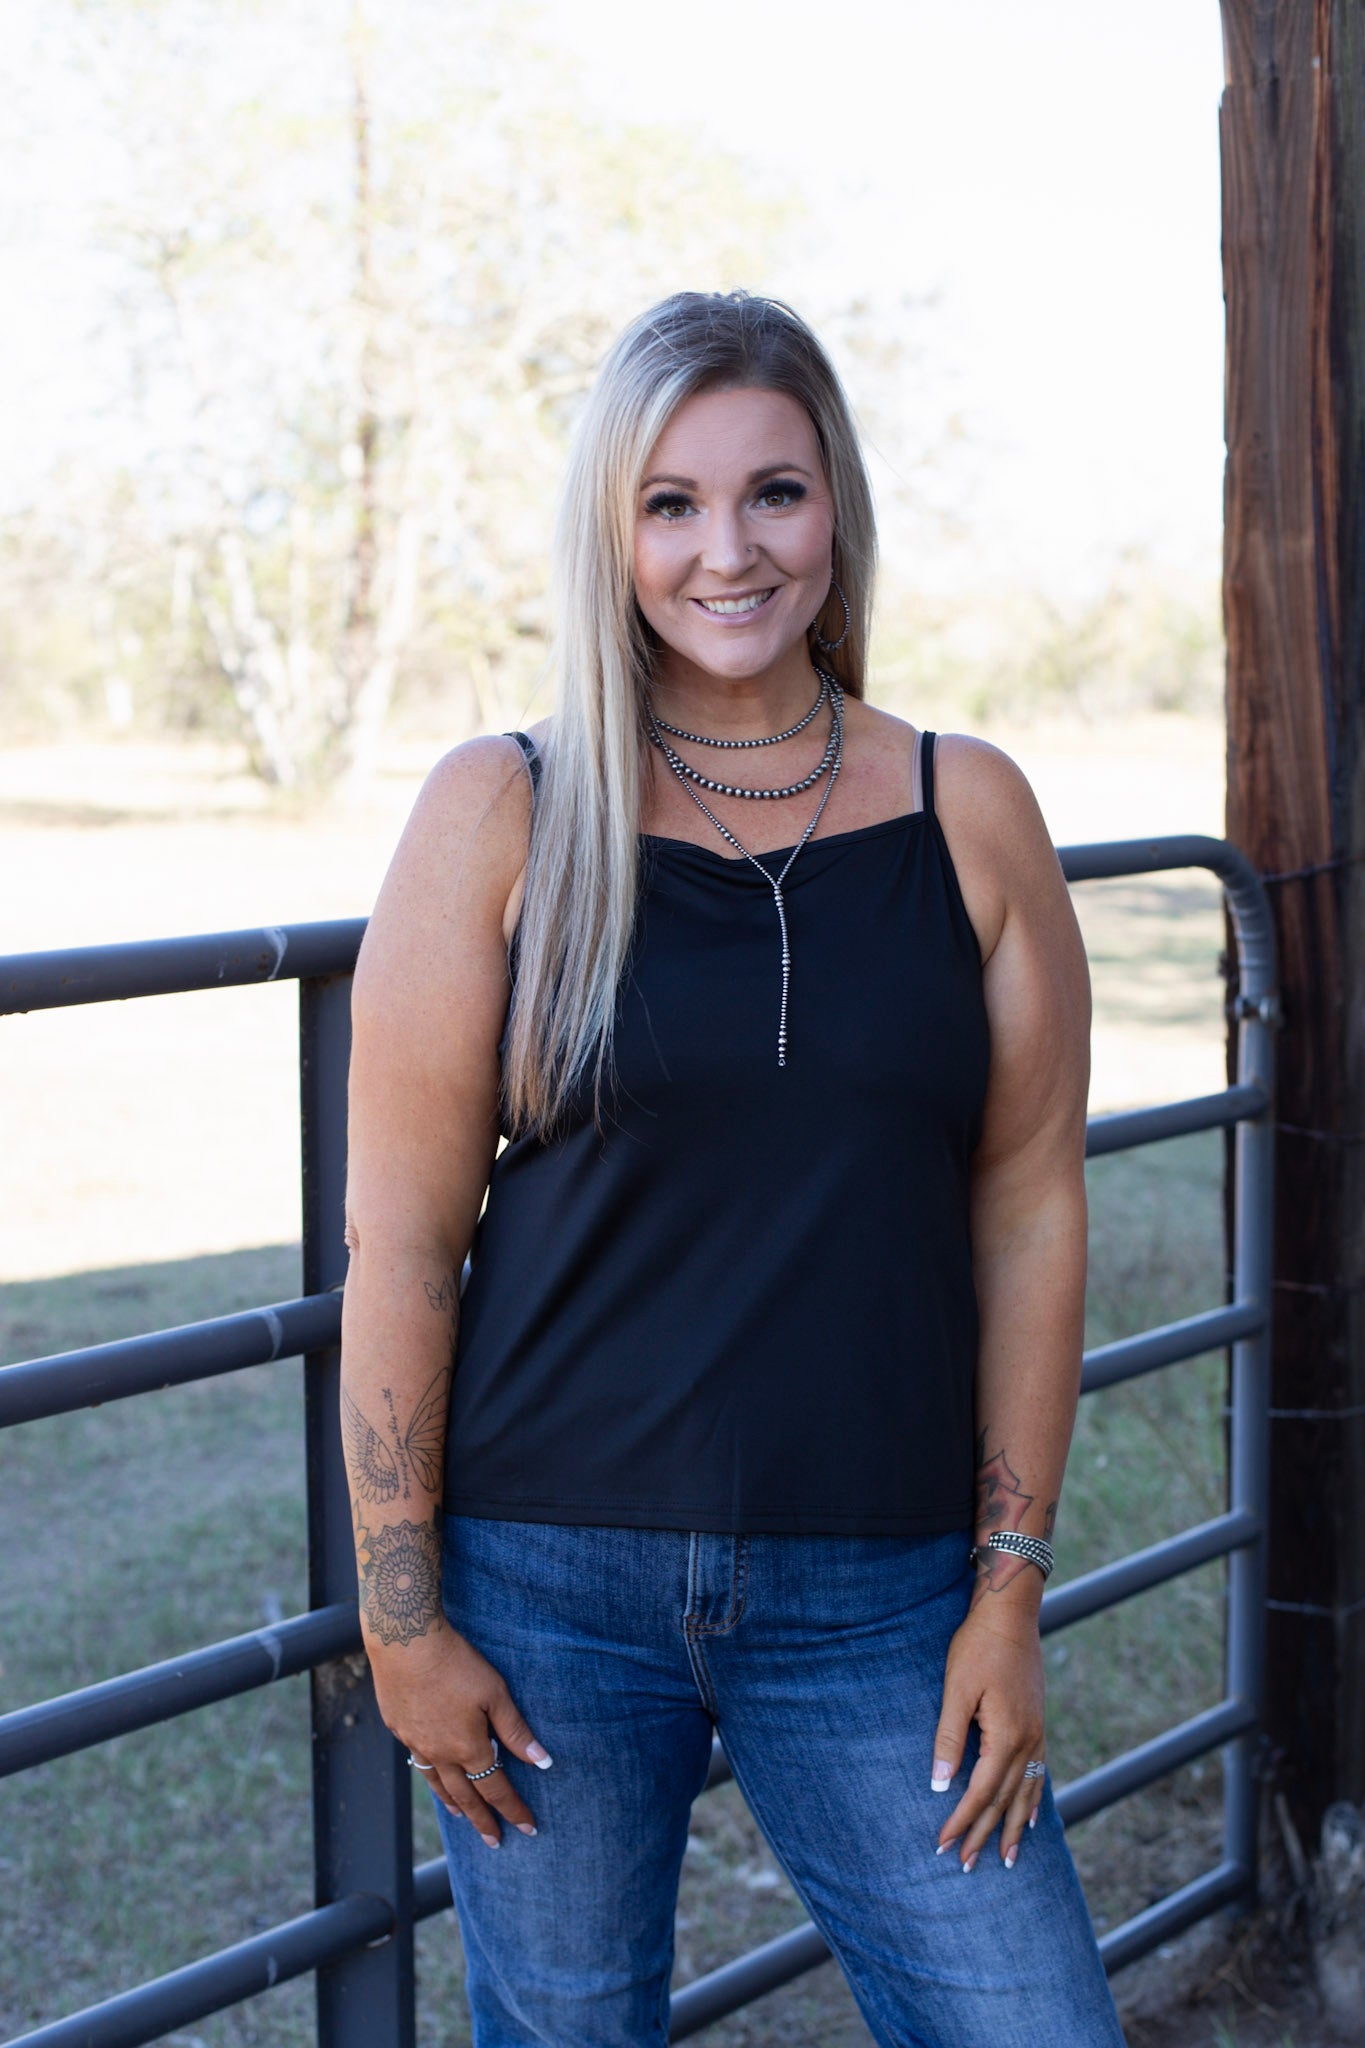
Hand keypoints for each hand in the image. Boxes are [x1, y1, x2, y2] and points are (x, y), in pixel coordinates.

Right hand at [369, 1626, 552, 1847]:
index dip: (513, 1809)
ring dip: (453, 1803)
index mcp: (467, 1748)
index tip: (528, 1828)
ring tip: (462, 1817)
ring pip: (437, 1784)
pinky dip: (430, 1776)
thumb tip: (542, 1761)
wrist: (405, 1642)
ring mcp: (415, 1743)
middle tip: (495, 1841)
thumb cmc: (456, 1663)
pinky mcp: (398, 1727)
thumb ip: (516, 1730)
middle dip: (483, 1820)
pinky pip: (418, 1762)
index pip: (496, 1789)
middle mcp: (439, 1753)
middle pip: (465, 1796)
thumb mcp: (495, 1693)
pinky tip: (432, 1773)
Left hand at [930, 1600, 1044, 1870]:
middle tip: (968, 1866)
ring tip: (1009, 1859)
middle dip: (985, 1834)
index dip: (960, 1821)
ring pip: (1026, 1793)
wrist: (1010, 1614)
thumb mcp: (956, 1690)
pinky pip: (1038, 1775)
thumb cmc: (977, 1647)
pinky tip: (1032, 1816)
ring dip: (1015, 1827)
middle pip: (1004, 1800)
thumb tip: (939, 1785)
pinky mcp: (1038, 1725)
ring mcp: (1037, 1735)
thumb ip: (948, 1738)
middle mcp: (1028, 1743)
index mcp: (1006, 1737)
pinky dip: (1034, 1801)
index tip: (942, 1845)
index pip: (980, 1793)